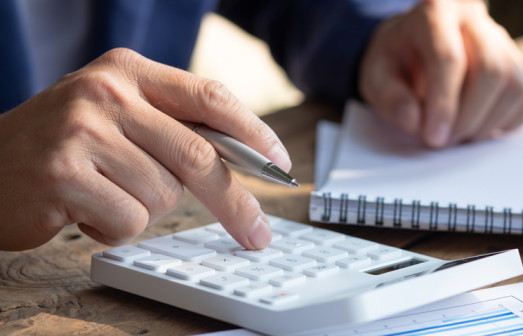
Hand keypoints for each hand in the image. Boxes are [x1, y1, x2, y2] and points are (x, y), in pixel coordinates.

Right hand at [0, 48, 289, 250]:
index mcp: (128, 71)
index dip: (254, 132)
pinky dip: (114, 227)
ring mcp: (82, 131)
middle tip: (257, 234)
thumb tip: (244, 159)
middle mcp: (106, 93)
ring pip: (164, 195)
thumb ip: (171, 128)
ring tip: (103, 193)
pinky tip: (82, 210)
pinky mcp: (64, 174)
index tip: (280, 163)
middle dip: (236, 203)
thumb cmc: (61, 146)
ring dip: (142, 208)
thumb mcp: (115, 116)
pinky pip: (129, 220)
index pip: (210, 97)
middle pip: (200, 155)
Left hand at [359, 0, 522, 147]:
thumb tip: (414, 121)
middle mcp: (475, 19)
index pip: (449, 57)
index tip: (433, 139)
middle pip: (492, 70)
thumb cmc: (396, 63)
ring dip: (487, 124)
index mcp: (435, 11)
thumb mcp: (376, 77)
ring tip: (458, 135)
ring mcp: (504, 40)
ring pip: (516, 86)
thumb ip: (390, 98)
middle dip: (468, 118)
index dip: (443, 104)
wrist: (414, 49)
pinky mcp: (521, 63)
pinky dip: (509, 122)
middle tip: (444, 142)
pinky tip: (480, 126)